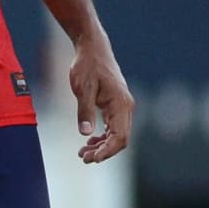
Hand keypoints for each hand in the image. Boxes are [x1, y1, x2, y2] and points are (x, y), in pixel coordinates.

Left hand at [69, 29, 133, 163]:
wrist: (93, 48)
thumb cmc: (87, 65)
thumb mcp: (82, 88)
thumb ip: (84, 111)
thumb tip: (85, 133)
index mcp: (120, 104)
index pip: (120, 136)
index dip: (107, 151)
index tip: (92, 159)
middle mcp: (126, 107)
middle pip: (120, 139)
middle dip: (103, 152)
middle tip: (83, 157)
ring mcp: (122, 107)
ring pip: (117, 135)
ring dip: (102, 146)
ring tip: (83, 152)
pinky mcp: (116, 106)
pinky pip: (114, 127)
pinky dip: (103, 137)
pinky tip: (89, 140)